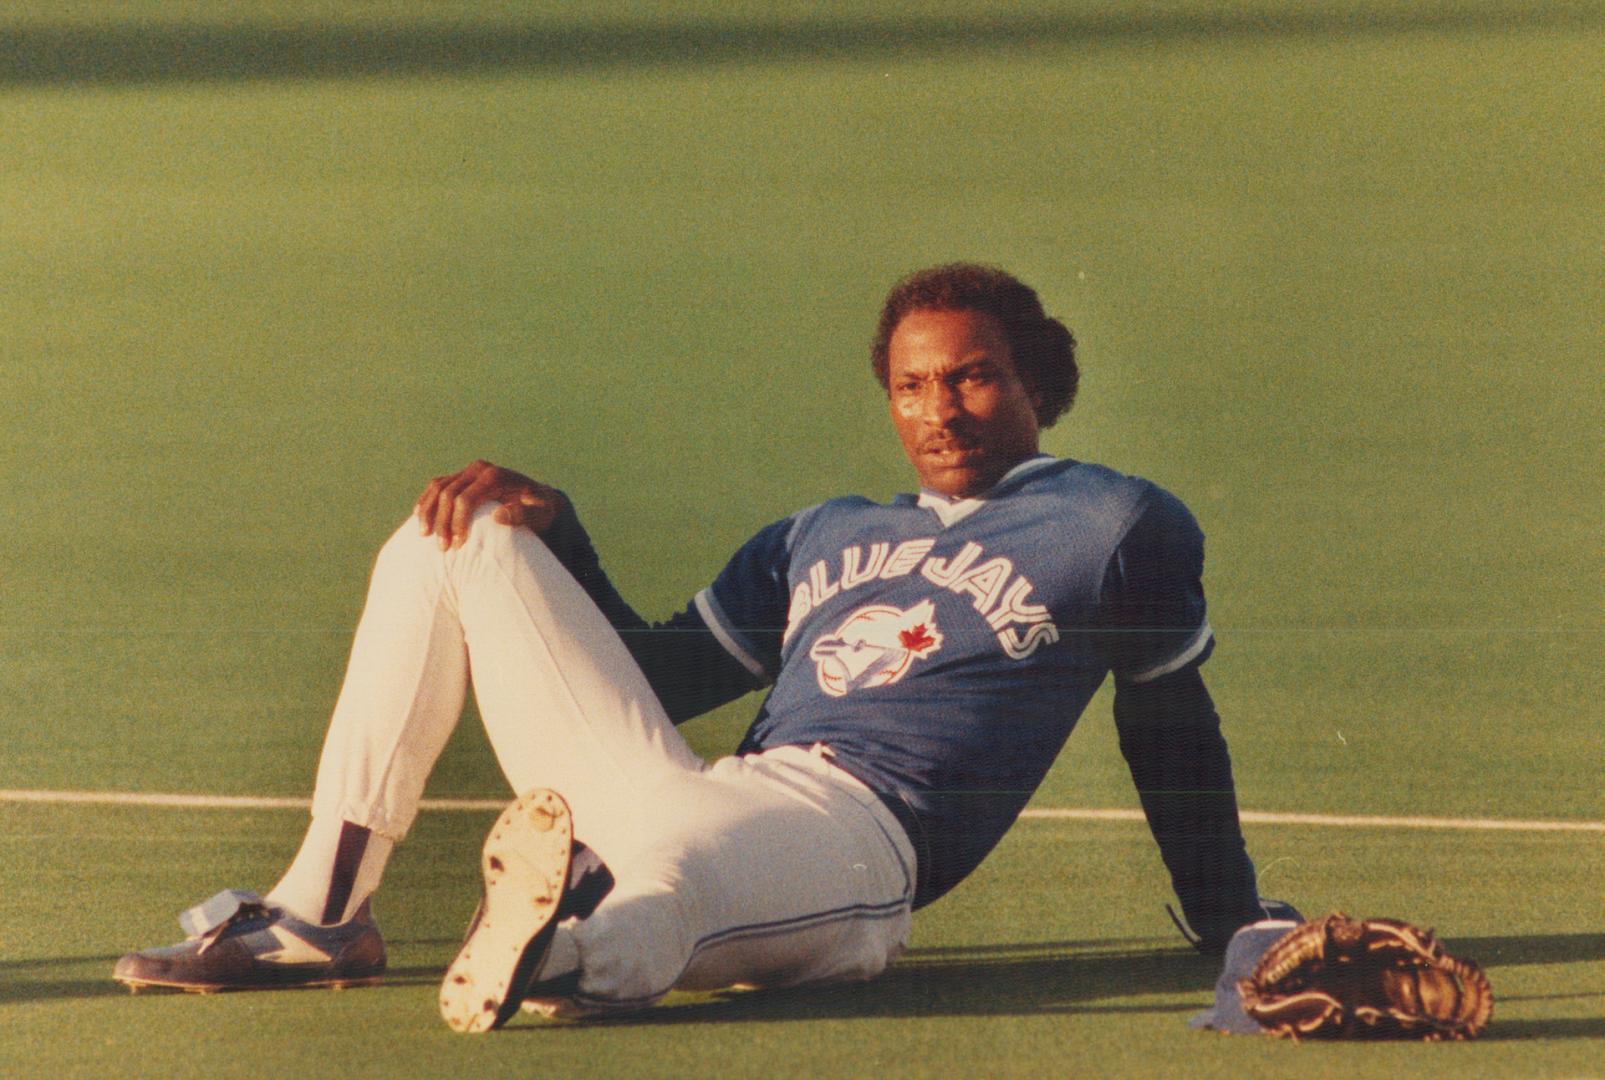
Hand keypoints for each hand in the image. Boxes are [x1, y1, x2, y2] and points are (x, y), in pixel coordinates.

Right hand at [414, 459, 562, 548]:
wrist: (537, 497)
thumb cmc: (539, 509)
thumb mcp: (540, 514)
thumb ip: (525, 515)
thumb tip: (499, 515)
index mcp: (495, 476)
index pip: (466, 498)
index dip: (458, 522)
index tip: (458, 545)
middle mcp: (479, 469)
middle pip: (448, 493)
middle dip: (442, 522)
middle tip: (442, 548)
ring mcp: (468, 471)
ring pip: (438, 487)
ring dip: (428, 511)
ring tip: (423, 535)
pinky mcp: (461, 477)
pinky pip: (437, 486)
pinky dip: (426, 501)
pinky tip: (419, 517)